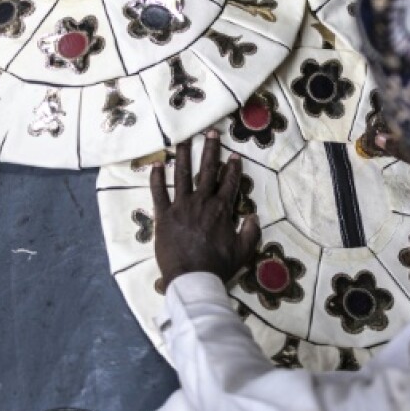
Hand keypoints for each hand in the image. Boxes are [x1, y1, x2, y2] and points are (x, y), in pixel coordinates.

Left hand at [150, 130, 260, 287]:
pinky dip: (156, 178)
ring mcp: (182, 206)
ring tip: (183, 140)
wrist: (192, 278)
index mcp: (222, 209)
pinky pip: (158, 192)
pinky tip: (156, 164)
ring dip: (184, 155)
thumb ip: (250, 232)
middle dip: (211, 150)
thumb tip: (253, 216)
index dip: (233, 168)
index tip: (234, 155)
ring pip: (183, 174)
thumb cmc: (218, 266)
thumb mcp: (243, 251)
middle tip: (211, 132)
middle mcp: (202, 201)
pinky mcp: (164, 214)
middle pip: (207, 170)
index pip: (229, 183)